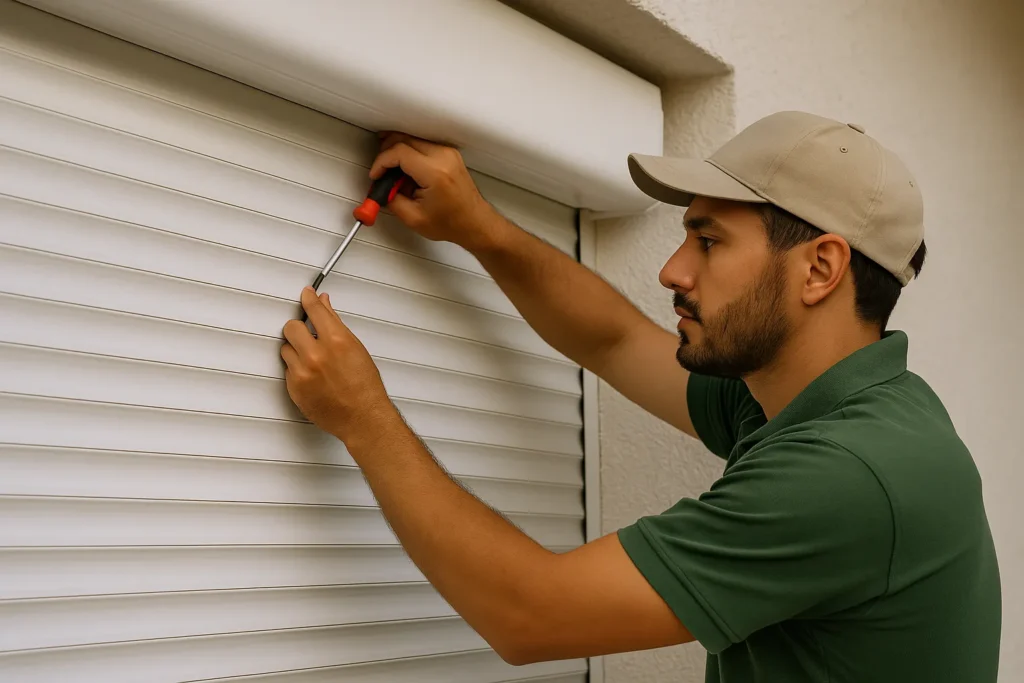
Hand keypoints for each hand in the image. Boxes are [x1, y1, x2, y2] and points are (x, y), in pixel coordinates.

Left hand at [281, 287, 395, 442]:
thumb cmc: (365, 387)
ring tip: (314, 360)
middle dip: (299, 329)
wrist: (362, 417)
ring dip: (296, 350)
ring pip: (286, 348)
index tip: (306, 294)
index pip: (314, 309)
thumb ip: (335, 324)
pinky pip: (287, 369)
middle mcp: (316, 355)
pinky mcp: (294, 388)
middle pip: (291, 327)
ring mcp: (302, 372)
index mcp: (336, 341)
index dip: (308, 299)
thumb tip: (325, 306)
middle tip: (308, 334)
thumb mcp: (356, 348)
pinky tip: (313, 375)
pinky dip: (297, 369)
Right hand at [370, 132, 500, 250]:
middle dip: (386, 153)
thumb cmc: (453, 222)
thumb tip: (381, 188)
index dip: (381, 162)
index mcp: (435, 173)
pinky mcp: (448, 153)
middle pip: (404, 139)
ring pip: (412, 139)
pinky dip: (409, 152)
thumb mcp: (413, 218)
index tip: (376, 175)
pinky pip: (422, 144)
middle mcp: (443, 158)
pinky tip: (404, 168)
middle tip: (380, 171)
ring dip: (397, 151)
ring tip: (391, 172)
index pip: (399, 152)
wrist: (474, 222)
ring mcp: (448, 153)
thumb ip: (391, 199)